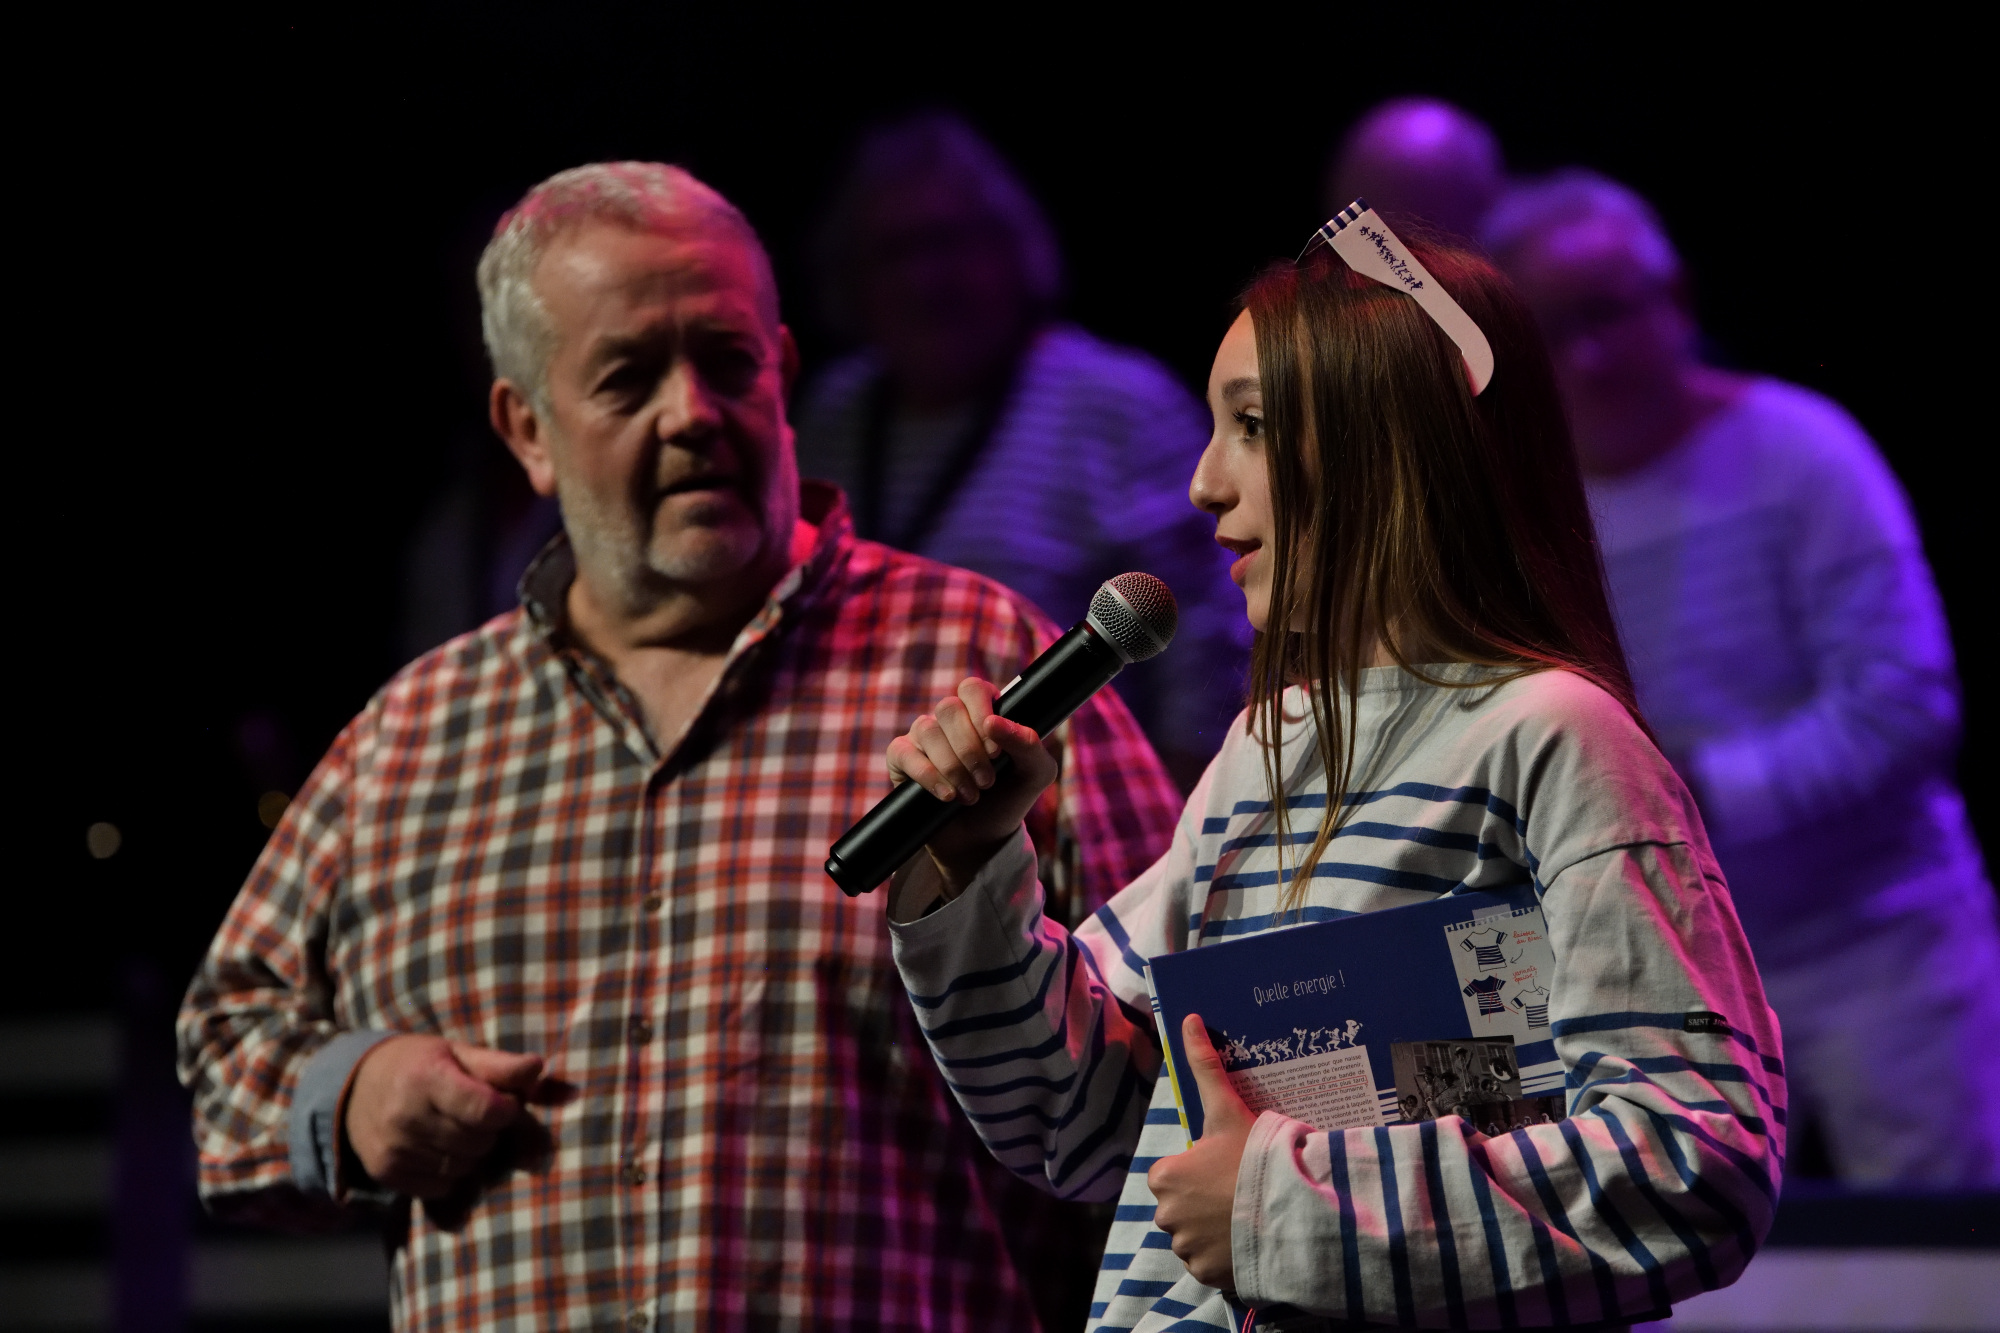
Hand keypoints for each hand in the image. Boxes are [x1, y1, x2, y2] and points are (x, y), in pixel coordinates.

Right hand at [344, 1035, 543, 1197]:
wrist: (357, 1088)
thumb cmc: (421, 1065)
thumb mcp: (458, 1053)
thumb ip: (500, 1065)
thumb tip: (538, 1067)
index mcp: (427, 1077)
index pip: (485, 1111)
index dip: (507, 1110)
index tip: (506, 1103)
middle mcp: (405, 1116)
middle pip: (478, 1142)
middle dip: (489, 1130)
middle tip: (477, 1113)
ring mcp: (393, 1148)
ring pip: (464, 1168)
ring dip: (472, 1153)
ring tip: (457, 1130)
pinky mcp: (385, 1174)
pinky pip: (442, 1187)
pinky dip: (451, 1173)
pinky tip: (440, 1149)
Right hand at [886, 677, 1059, 887]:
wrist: (983, 839)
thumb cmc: (1010, 798)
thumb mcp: (1035, 774)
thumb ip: (1028, 744)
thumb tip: (993, 723)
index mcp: (982, 712)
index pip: (973, 689)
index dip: (981, 713)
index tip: (995, 752)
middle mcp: (950, 720)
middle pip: (948, 708)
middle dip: (970, 749)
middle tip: (987, 782)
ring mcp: (923, 738)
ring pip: (927, 730)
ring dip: (952, 767)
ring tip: (971, 796)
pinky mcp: (902, 760)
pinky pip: (903, 752)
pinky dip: (928, 775)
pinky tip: (947, 796)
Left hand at [1148, 1013, 1254, 1291]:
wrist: (1288, 1212)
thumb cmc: (1255, 1157)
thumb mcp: (1228, 1109)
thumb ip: (1204, 1065)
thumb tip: (1189, 1018)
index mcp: (1164, 1176)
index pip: (1174, 1173)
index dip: (1201, 1169)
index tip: (1228, 1168)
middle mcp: (1165, 1215)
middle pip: (1183, 1206)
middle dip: (1205, 1201)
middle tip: (1241, 1191)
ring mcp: (1185, 1248)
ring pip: (1195, 1235)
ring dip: (1215, 1229)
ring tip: (1248, 1216)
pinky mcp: (1205, 1274)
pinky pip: (1209, 1263)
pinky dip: (1224, 1256)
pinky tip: (1248, 1240)